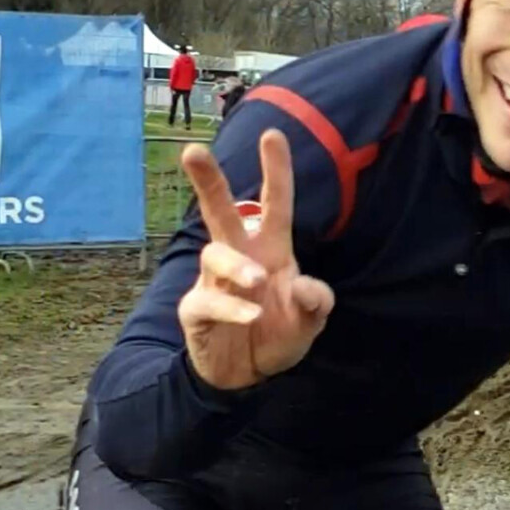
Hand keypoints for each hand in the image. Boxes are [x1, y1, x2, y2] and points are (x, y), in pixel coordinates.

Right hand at [178, 129, 333, 389]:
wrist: (247, 375)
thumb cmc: (277, 333)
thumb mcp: (309, 321)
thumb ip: (316, 302)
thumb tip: (305, 286)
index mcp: (271, 250)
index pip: (274, 204)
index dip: (275, 171)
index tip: (272, 135)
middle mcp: (240, 258)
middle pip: (221, 212)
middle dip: (208, 181)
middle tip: (193, 151)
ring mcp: (214, 282)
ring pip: (214, 255)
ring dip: (237, 266)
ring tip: (257, 280)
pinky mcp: (197, 310)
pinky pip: (208, 301)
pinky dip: (231, 308)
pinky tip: (251, 317)